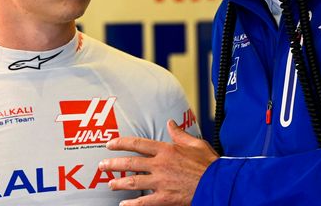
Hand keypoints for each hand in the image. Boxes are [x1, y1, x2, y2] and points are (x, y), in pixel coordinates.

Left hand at [99, 119, 218, 205]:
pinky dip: (132, 204)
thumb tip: (171, 123)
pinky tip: (124, 205)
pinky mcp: (165, 197)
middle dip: (113, 163)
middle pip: (130, 162)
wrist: (217, 183)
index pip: (138, 144)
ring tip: (110, 184)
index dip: (121, 143)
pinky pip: (144, 201)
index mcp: (166, 150)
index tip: (110, 144)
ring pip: (133, 181)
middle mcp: (160, 164)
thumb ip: (179, 134)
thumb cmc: (208, 165)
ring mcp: (161, 181)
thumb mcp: (195, 144)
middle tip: (102, 165)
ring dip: (119, 183)